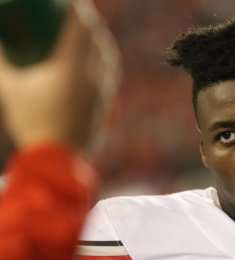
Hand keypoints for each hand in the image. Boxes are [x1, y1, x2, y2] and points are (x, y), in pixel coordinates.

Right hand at [0, 0, 119, 150]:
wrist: (58, 156)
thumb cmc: (32, 121)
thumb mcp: (12, 89)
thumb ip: (2, 62)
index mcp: (72, 66)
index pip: (81, 27)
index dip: (78, 9)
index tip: (72, 2)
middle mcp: (94, 75)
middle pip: (98, 39)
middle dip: (90, 23)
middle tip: (79, 15)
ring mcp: (103, 90)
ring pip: (108, 57)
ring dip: (101, 41)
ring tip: (91, 34)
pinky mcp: (106, 103)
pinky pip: (111, 74)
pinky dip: (106, 60)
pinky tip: (100, 62)